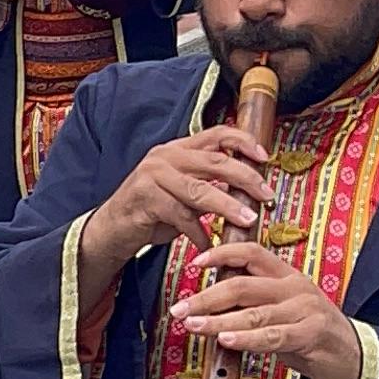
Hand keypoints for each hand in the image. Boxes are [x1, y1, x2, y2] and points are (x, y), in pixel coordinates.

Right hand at [83, 121, 269, 277]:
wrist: (112, 228)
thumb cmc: (152, 211)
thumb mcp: (183, 194)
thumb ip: (209, 187)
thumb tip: (246, 191)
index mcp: (178, 148)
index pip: (216, 134)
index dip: (243, 142)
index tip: (265, 157)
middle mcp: (166, 156)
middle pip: (215, 161)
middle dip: (246, 177)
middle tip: (266, 194)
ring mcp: (153, 175)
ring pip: (200, 189)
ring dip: (228, 206)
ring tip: (248, 219)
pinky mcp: (145, 198)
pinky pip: (181, 216)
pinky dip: (199, 233)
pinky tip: (208, 244)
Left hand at [170, 239, 365, 378]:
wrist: (357, 359)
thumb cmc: (314, 336)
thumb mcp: (284, 311)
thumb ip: (255, 304)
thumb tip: (212, 306)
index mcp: (288, 276)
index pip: (251, 252)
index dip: (221, 253)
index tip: (194, 263)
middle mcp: (295, 287)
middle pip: (242, 284)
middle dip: (205, 297)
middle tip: (180, 309)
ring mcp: (305, 310)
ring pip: (252, 311)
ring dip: (216, 320)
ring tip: (193, 325)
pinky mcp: (311, 334)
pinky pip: (272, 335)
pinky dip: (246, 338)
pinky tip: (226, 340)